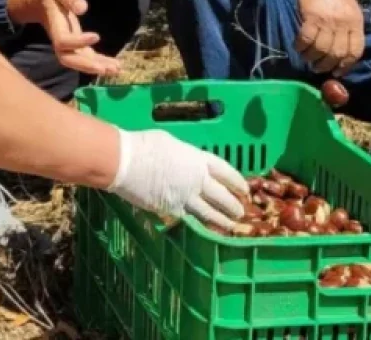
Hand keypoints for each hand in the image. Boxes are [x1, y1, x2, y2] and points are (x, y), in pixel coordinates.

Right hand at [9, 0, 120, 76]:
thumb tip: (83, 8)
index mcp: (55, 24)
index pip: (63, 40)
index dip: (77, 41)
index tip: (97, 36)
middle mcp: (60, 38)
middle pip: (69, 59)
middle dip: (87, 65)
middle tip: (106, 69)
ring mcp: (68, 43)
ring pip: (79, 61)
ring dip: (97, 67)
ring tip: (116, 69)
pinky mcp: (76, 44)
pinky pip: (87, 57)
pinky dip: (100, 63)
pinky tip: (115, 66)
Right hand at [107, 128, 247, 228]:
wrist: (124, 162)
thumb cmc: (144, 145)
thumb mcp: (171, 144)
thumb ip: (184, 156)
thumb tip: (186, 163)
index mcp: (198, 160)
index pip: (225, 171)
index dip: (237, 181)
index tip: (245, 189)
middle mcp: (196, 180)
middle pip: (221, 196)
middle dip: (234, 205)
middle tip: (241, 212)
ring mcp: (185, 197)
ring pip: (209, 212)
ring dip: (222, 220)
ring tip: (231, 226)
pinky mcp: (171, 210)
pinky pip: (189, 218)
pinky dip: (198, 223)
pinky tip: (203, 227)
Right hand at [294, 0, 364, 76]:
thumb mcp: (349, 8)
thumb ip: (349, 27)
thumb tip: (343, 50)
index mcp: (356, 22)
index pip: (356, 51)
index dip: (346, 65)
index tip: (337, 72)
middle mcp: (344, 23)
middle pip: (338, 54)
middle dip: (327, 65)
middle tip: (317, 68)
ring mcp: (328, 21)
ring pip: (321, 50)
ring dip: (312, 58)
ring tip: (306, 58)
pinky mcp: (311, 17)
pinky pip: (306, 39)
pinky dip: (301, 47)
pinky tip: (298, 47)